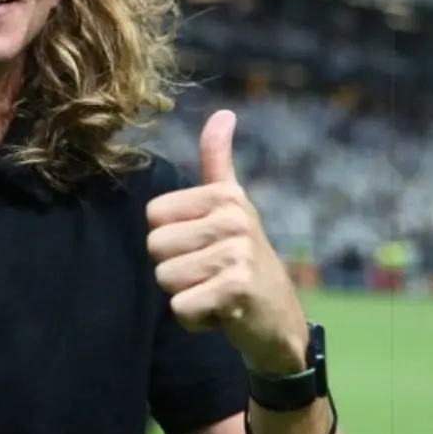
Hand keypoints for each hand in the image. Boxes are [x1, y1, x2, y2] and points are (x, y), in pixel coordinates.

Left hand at [145, 110, 307, 373]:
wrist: (279, 321)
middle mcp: (234, 218)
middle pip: (155, 247)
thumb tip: (223, 113)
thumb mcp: (232, 206)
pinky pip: (181, 306)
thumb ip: (218, 161)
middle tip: (210, 274)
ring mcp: (238, 253)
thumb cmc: (242, 259)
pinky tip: (222, 313)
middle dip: (175, 270)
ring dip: (186, 294)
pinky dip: (195, 319)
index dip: (169, 239)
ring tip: (215, 291)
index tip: (202, 247)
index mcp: (225, 196)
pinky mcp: (237, 289)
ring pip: (165, 277)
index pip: (153, 216)